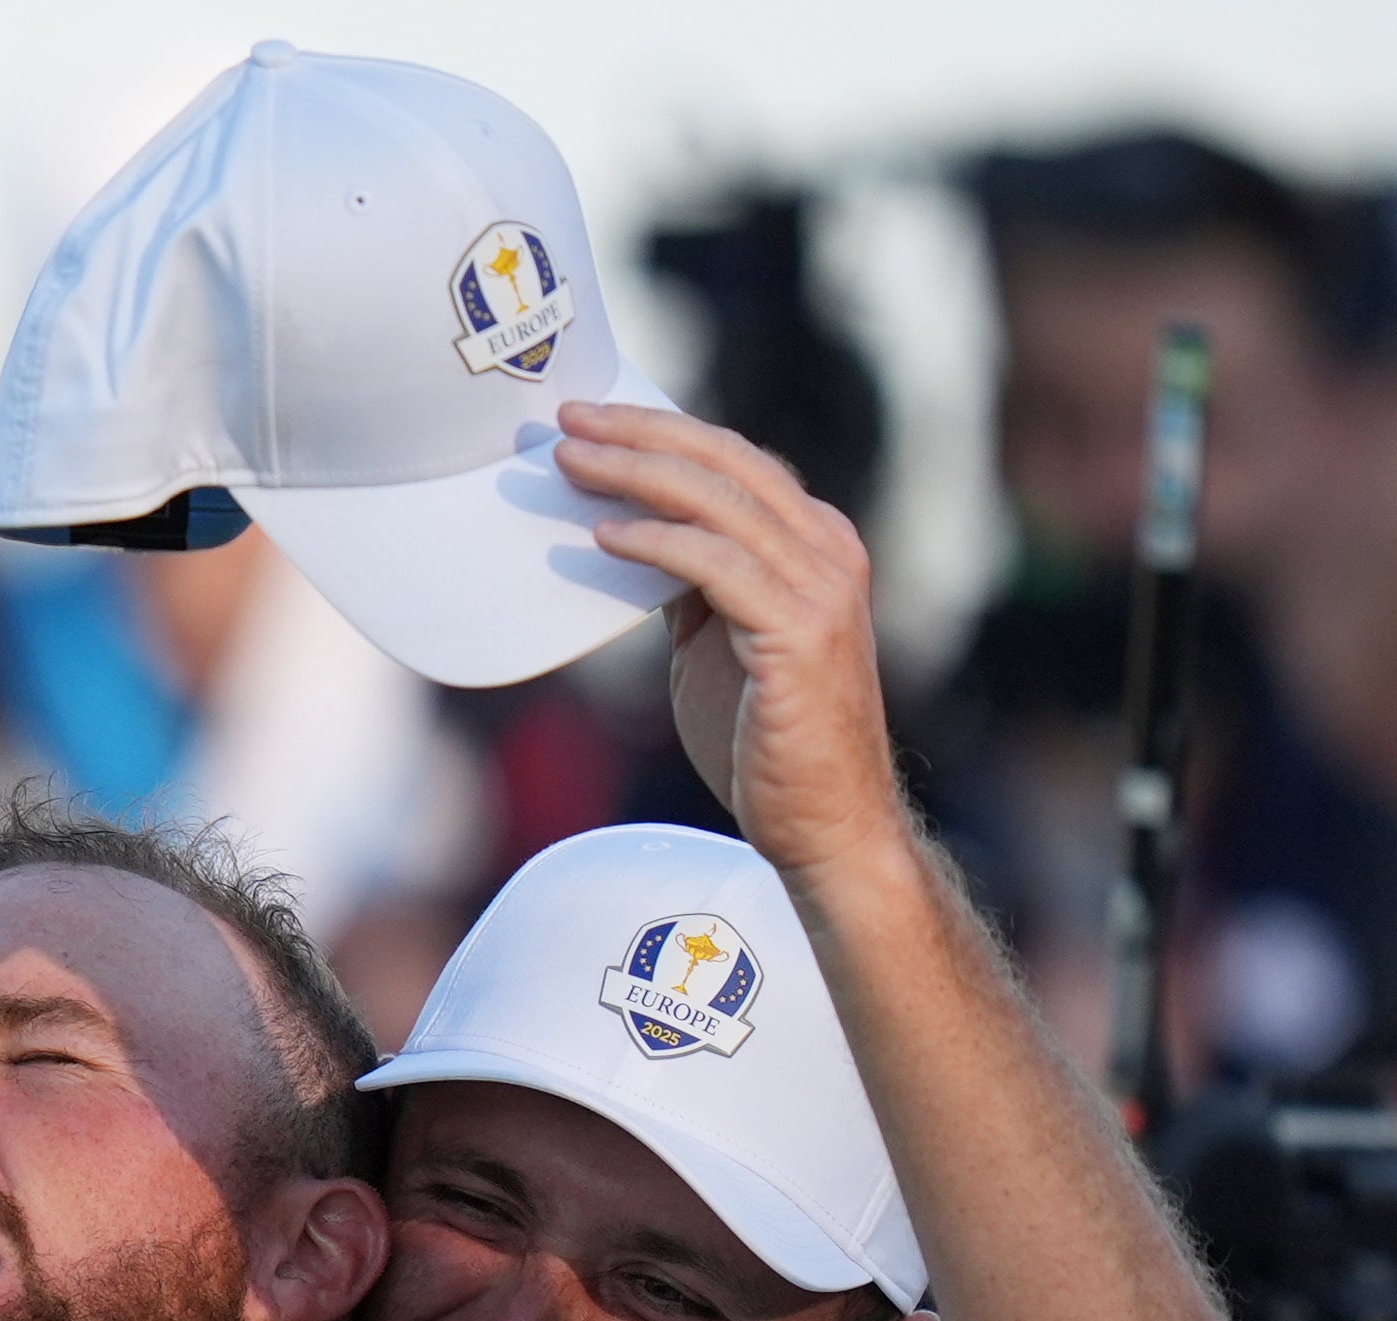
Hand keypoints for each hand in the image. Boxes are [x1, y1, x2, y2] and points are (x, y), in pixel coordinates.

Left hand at [552, 400, 904, 879]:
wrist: (825, 826)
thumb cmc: (767, 742)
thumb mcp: (721, 641)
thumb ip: (695, 584)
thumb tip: (632, 534)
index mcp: (816, 543)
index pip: (734, 461)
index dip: (662, 431)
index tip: (591, 419)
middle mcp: (829, 552)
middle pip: (725, 463)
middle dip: (640, 433)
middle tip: (566, 419)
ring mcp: (822, 589)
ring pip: (718, 502)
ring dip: (635, 474)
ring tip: (569, 462)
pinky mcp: (801, 633)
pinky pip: (718, 565)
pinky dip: (657, 543)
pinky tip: (604, 536)